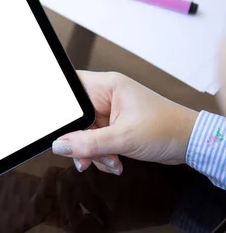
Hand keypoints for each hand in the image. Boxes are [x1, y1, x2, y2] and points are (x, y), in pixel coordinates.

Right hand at [52, 71, 197, 174]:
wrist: (191, 144)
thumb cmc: (167, 128)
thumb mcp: (123, 138)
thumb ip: (88, 143)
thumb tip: (60, 145)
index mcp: (107, 86)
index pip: (70, 88)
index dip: (59, 106)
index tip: (56, 128)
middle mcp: (106, 96)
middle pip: (76, 117)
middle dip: (80, 140)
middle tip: (84, 156)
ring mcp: (109, 113)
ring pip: (84, 133)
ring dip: (93, 152)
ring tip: (109, 161)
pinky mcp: (113, 127)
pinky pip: (94, 141)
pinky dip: (101, 155)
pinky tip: (114, 161)